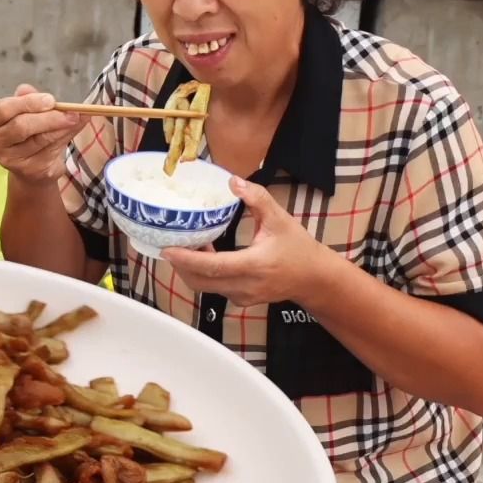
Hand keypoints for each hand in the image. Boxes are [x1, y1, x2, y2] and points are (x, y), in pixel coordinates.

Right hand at [0, 84, 84, 184]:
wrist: (31, 168)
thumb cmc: (29, 134)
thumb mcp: (27, 113)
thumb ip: (32, 100)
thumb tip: (44, 95)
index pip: (4, 109)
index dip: (28, 103)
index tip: (51, 100)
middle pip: (21, 127)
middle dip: (49, 118)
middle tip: (71, 112)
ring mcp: (11, 160)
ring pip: (40, 140)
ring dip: (63, 127)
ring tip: (77, 118)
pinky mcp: (30, 170)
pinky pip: (51, 151)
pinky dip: (67, 137)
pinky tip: (76, 128)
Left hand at [161, 176, 332, 305]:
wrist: (314, 279)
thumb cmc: (298, 248)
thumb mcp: (280, 219)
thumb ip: (257, 199)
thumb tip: (233, 181)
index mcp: (254, 265)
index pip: (213, 266)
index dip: (188, 259)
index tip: (168, 250)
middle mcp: (245, 285)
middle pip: (200, 281)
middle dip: (180, 265)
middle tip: (169, 244)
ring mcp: (241, 296)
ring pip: (205, 287)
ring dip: (190, 269)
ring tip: (188, 246)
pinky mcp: (240, 300)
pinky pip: (214, 288)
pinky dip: (203, 274)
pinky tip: (205, 255)